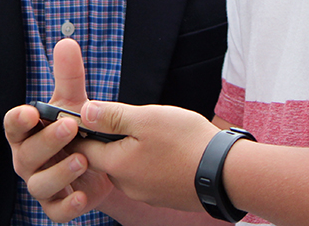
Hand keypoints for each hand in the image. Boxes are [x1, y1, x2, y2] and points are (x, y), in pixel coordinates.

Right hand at [3, 38, 114, 221]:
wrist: (99, 163)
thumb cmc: (76, 128)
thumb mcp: (74, 102)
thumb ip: (69, 76)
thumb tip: (66, 42)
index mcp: (27, 132)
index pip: (13, 126)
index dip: (18, 120)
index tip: (31, 112)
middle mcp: (27, 159)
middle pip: (26, 154)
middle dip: (47, 141)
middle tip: (70, 127)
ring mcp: (40, 183)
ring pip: (39, 184)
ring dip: (59, 173)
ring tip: (83, 159)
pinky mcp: (56, 205)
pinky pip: (55, 211)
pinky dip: (67, 206)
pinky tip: (82, 195)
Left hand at [73, 100, 219, 212]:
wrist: (227, 174)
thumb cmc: (186, 142)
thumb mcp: (145, 118)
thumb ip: (112, 116)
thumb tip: (84, 112)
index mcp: (117, 165)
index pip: (83, 149)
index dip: (81, 130)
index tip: (83, 115)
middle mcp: (128, 186)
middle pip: (105, 158)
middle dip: (109, 138)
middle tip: (125, 117)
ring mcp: (147, 194)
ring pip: (128, 166)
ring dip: (132, 148)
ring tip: (153, 130)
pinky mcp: (164, 196)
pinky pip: (147, 175)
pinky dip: (150, 160)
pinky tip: (167, 148)